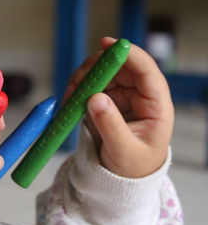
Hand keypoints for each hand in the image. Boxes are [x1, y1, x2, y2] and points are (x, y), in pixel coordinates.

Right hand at [65, 37, 173, 177]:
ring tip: (69, 96)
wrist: (123, 179)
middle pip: (121, 68)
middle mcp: (140, 96)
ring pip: (104, 75)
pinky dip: (78, 90)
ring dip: (84, 79)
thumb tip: (95, 98)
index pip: (146, 71)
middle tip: (76, 80)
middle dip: (97, 69)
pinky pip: (92, 88)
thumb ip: (110, 124)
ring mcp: (123, 98)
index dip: (128, 54)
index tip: (106, 45)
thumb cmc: (133, 167)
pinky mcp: (108, 103)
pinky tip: (69, 100)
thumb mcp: (122, 149)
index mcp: (155, 106)